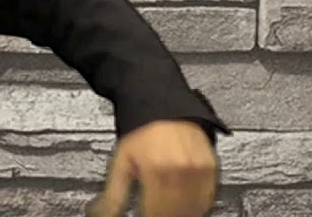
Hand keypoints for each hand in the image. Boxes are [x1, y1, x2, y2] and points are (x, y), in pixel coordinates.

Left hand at [85, 119, 217, 216]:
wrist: (163, 105)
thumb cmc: (141, 130)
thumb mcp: (120, 161)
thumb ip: (114, 193)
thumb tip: (101, 213)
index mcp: (156, 169)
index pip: (155, 212)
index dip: (149, 216)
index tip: (146, 215)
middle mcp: (180, 169)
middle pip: (175, 212)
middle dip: (164, 215)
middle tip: (156, 213)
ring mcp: (198, 168)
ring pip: (193, 208)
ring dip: (181, 213)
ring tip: (169, 211)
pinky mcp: (211, 167)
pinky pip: (207, 197)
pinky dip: (197, 206)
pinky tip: (185, 206)